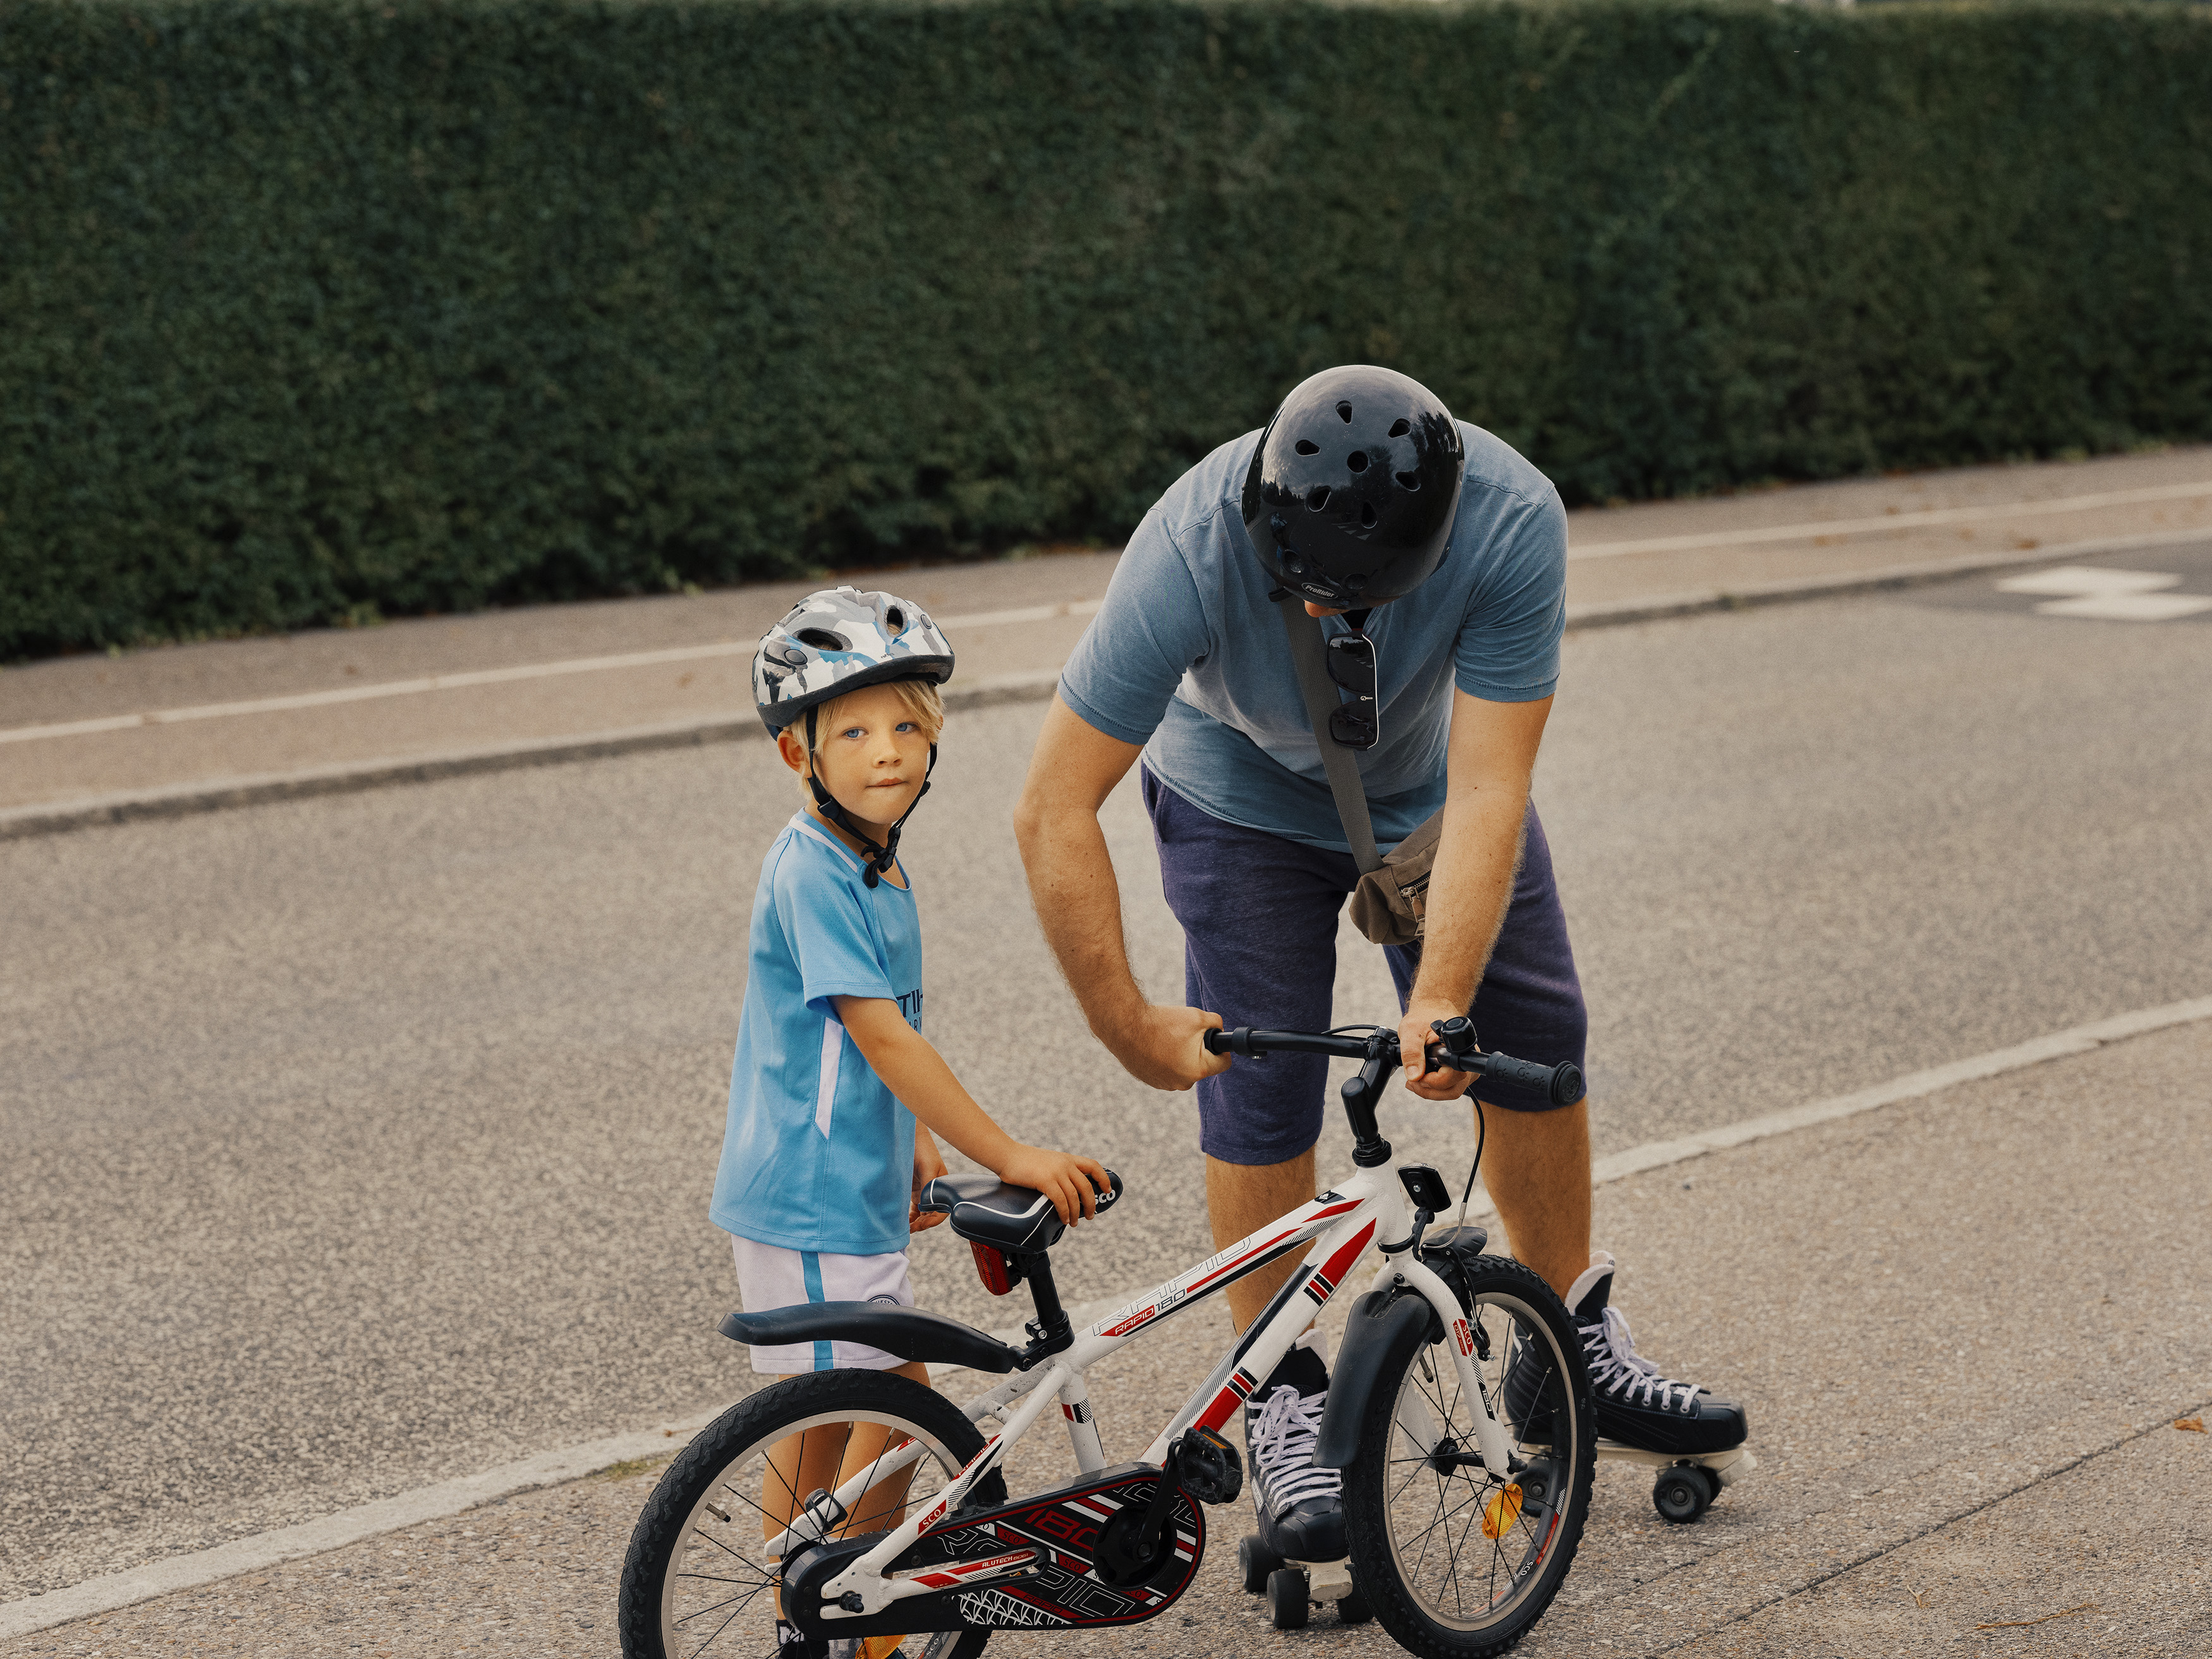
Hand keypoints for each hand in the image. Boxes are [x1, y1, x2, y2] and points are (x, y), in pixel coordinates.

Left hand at [909, 1127, 949, 1232]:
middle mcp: (935, 1189)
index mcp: (943, 1185)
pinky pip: (914, 1207)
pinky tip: (904, 1221)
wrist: (907, 1135)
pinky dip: (910, 1216)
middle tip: (912, 1229)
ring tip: (907, 1228)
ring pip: (923, 1212)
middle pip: (932, 1213)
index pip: (942, 1210)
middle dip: (923, 1224)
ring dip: (916, 1222)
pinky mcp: (913, 1188)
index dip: (933, 1221)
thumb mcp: (927, 1166)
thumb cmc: (921, 1147)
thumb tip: (925, 1207)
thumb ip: (928, 1186)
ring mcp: (923, 1189)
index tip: (921, 1226)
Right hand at [995, 1145, 1112, 1226]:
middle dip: (1090, 1204)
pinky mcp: (1045, 1181)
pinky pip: (1061, 1200)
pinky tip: (1063, 1219)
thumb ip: (1058, 1172)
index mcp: (1067, 1159)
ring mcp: (1056, 1172)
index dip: (1103, 1178)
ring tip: (1073, 1223)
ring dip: (1075, 1213)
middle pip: (1086, 1186)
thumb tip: (1064, 1190)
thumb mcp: (1047, 1162)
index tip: (1107, 1189)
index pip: (1093, 1166)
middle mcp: (1065, 1164)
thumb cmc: (1023, 1161)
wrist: (1006, 1155)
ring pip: (1075, 1196)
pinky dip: (1064, 1212)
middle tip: (1089, 1216)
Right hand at [1103, 1003, 1229, 1091]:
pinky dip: (1165, 1059)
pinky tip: (1155, 1045)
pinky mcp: (1152, 1082)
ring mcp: (1166, 1084)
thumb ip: (1216, 1023)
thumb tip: (1219, 1028)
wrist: (1125, 1027)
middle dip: (1198, 1051)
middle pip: (1201, 1066)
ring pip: (1183, 1068)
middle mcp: (1183, 1083)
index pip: (1223, 1063)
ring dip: (1181, 1055)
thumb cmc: (1161, 1022)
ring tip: (1166, 1038)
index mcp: (1198, 1070)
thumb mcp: (1197, 1016)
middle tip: (1184, 1034)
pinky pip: (1167, 1070)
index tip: (1212, 1038)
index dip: (1221, 1048)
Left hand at [1398, 997, 1475, 1102]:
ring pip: (1452, 1091)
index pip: (1454, 1076)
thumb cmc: (1423, 1017)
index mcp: (1459, 1047)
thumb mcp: (1410, 1030)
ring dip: (1431, 1091)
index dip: (1434, 1081)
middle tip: (1412, 1081)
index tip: (1418, 1076)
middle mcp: (1467, 1059)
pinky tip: (1421, 1079)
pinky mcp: (1460, 1072)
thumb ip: (1411, 1053)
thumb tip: (1414, 1076)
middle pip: (1454, 1089)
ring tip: (1414, 1081)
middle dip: (1430, 1090)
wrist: (1432, 1010)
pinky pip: (1450, 1088)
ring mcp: (1466, 1068)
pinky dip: (1434, 1088)